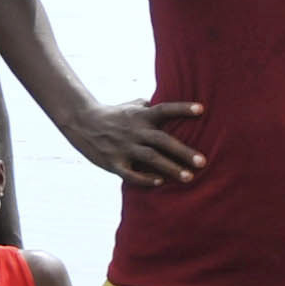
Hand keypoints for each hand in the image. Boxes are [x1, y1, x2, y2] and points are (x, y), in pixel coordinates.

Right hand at [64, 99, 206, 187]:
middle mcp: (134, 131)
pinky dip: (146, 178)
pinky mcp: (113, 162)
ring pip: (151, 159)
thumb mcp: (131, 106)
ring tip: (189, 177)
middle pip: (162, 140)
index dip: (182, 108)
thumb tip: (166, 103)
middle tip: (202, 162)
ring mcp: (123, 147)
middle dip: (183, 152)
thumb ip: (150, 106)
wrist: (81, 123)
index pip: (164, 109)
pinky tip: (160, 182)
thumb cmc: (112, 114)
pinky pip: (131, 174)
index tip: (201, 110)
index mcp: (140, 115)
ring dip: (171, 168)